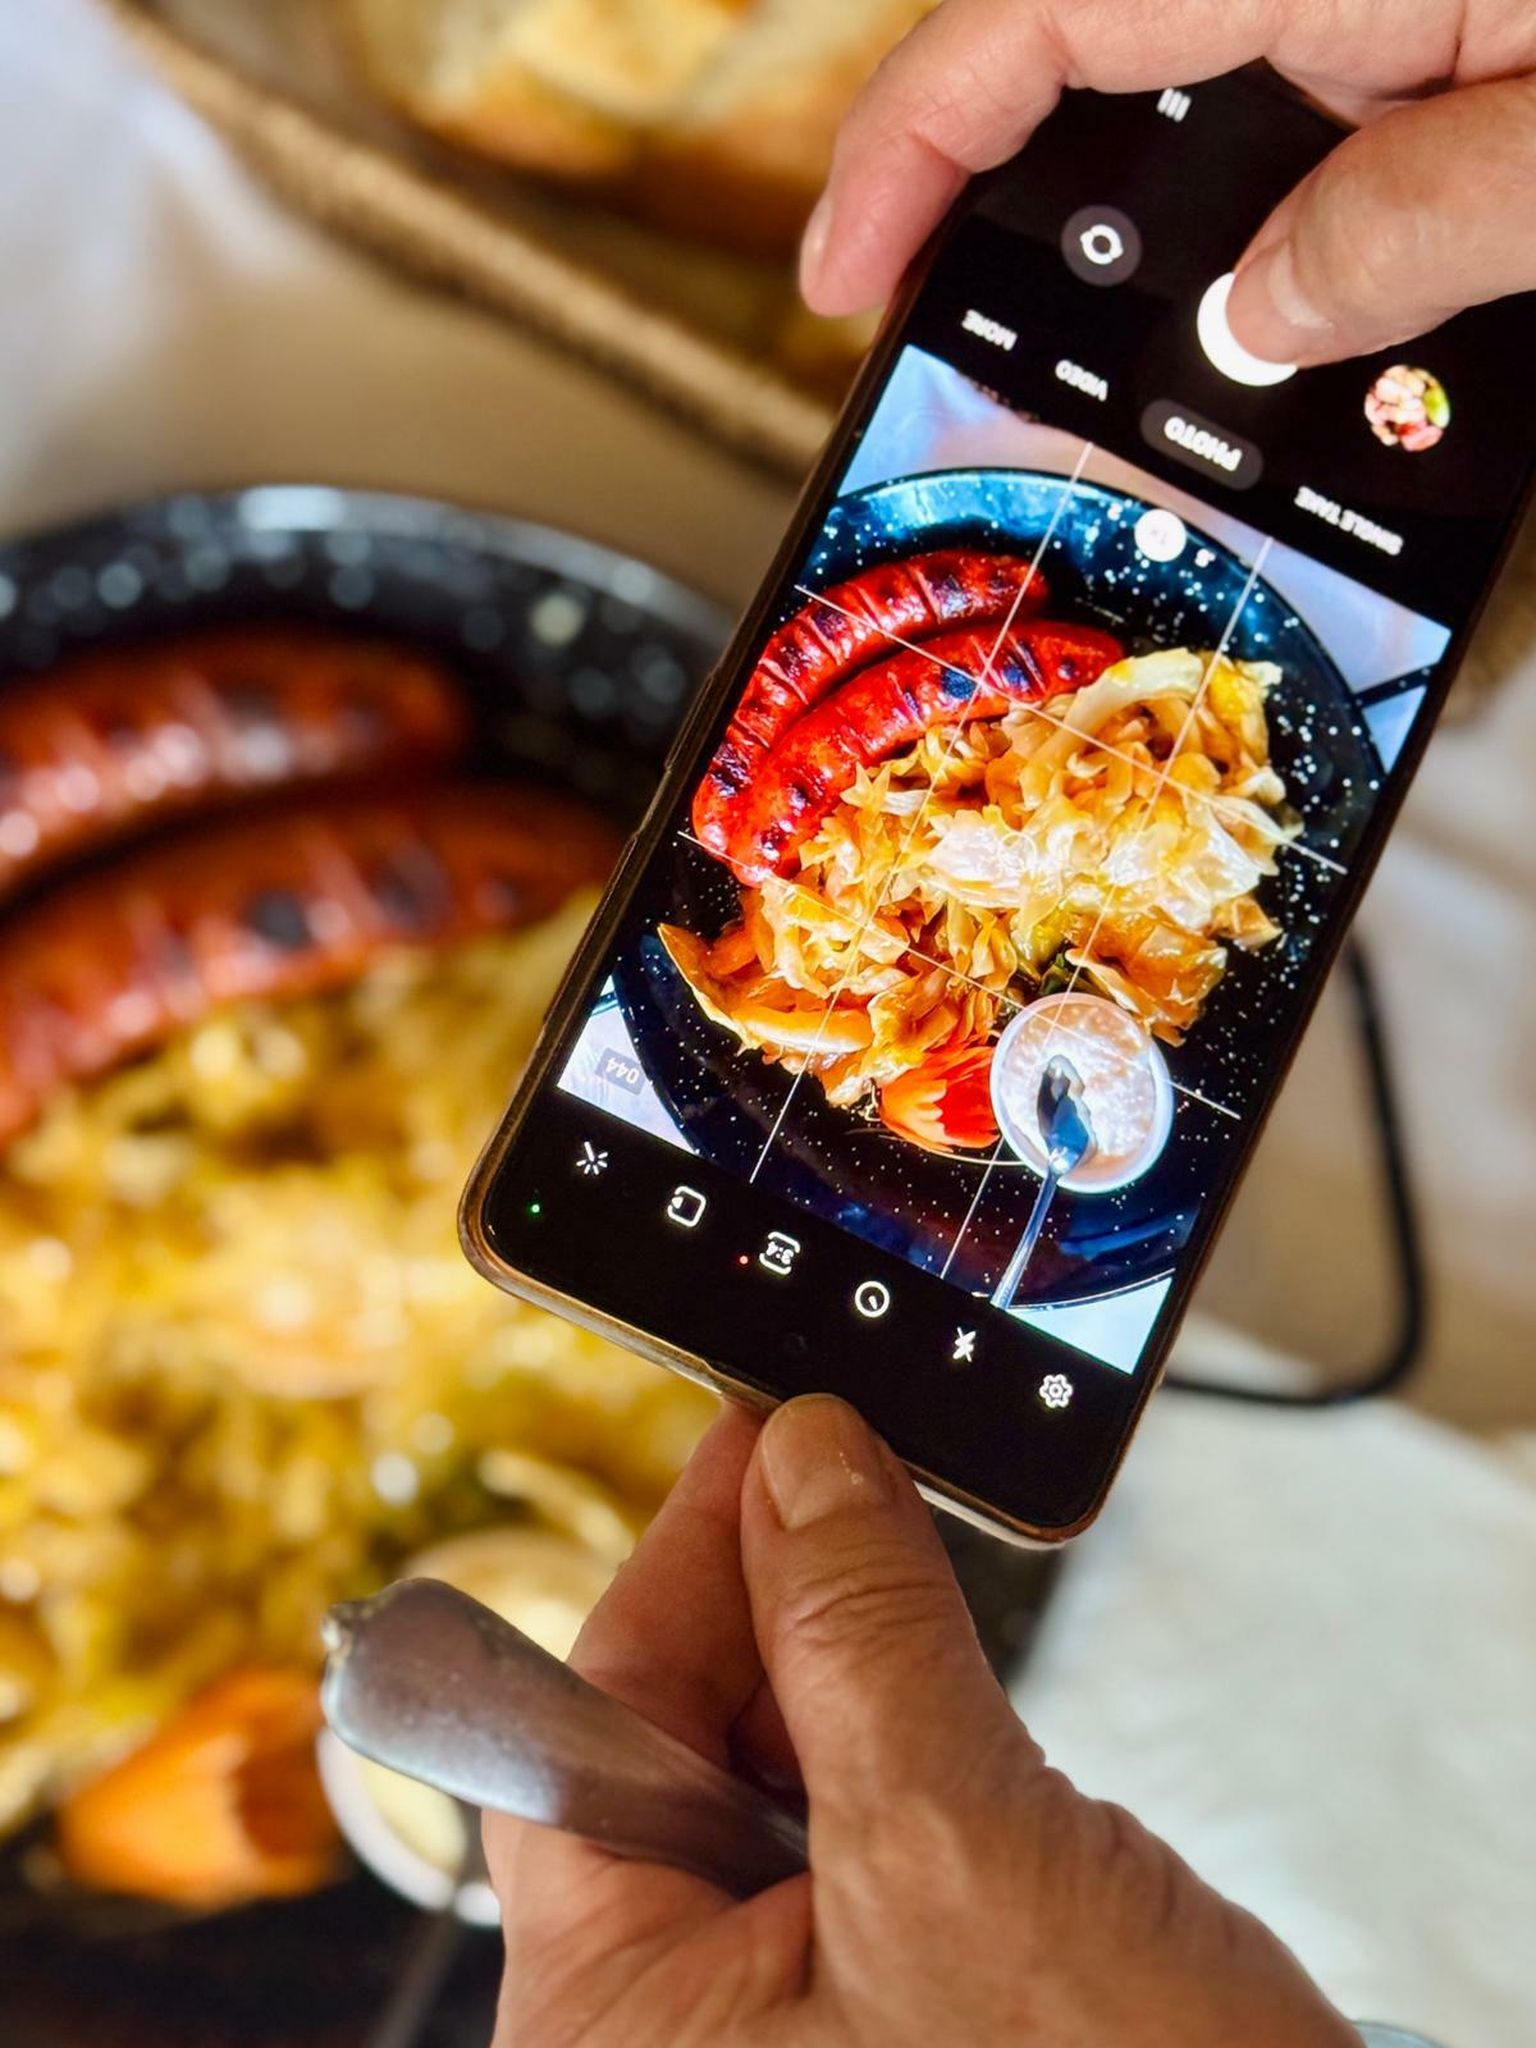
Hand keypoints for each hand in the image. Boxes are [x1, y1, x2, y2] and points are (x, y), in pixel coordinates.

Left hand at [487, 1396, 1356, 2047]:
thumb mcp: (961, 1854)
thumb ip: (862, 1640)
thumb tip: (807, 1463)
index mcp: (615, 2030)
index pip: (590, 1730)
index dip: (678, 1566)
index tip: (760, 1441)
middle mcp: (670, 2037)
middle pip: (676, 1747)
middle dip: (769, 1610)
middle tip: (850, 1482)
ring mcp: (780, 2032)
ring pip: (774, 1780)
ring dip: (844, 1670)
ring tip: (904, 1579)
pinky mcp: (886, 2016)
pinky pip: (855, 1837)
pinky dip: (902, 1744)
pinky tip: (943, 1695)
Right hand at [799, 0, 1535, 366]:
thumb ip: (1411, 232)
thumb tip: (1258, 321)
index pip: (1031, 18)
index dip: (903, 147)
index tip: (841, 272)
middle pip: (1090, 72)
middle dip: (1029, 231)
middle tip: (989, 378)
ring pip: (1211, 122)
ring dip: (1178, 264)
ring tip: (1171, 407)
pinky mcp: (1450, 23)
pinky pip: (1318, 129)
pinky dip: (1291, 239)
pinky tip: (1314, 333)